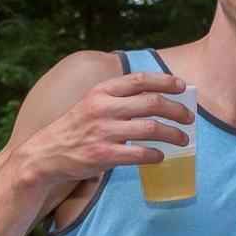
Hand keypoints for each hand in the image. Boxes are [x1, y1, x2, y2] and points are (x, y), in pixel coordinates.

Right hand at [15, 71, 192, 188]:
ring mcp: (103, 132)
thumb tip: (156, 96)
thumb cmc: (78, 127)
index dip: (165, 82)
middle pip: (152, 103)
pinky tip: (161, 155)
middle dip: (177, 110)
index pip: (140, 80)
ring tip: (183, 139)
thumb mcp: (93, 103)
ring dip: (174, 134)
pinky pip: (141, 153)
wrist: (46, 153)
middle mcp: (103, 108)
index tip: (182, 86)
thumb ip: (118, 98)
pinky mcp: (104, 155)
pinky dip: (157, 154)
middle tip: (189, 118)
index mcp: (101, 91)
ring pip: (152, 128)